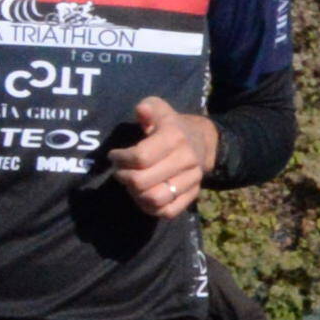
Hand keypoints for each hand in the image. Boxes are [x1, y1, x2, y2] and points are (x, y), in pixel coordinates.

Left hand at [109, 94, 216, 215]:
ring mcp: (192, 180)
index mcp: (175, 137)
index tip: (115, 156)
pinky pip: (169, 211)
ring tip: (132, 184)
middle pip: (142, 182)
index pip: (140, 157)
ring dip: (136, 194)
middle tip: (120, 170)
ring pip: (155, 199)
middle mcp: (186, 160)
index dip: (120, 159)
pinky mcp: (193, 195)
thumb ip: (149, 107)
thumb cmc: (171, 126)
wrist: (204, 142)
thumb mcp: (160, 109)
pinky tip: (143, 196)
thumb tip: (141, 110)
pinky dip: (151, 208)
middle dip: (124, 177)